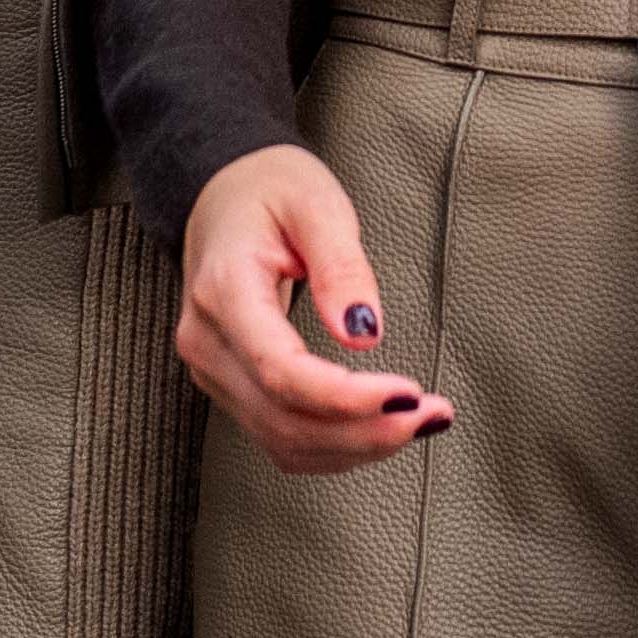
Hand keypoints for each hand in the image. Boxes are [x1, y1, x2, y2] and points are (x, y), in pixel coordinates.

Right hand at [175, 145, 449, 472]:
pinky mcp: (231, 384)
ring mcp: (213, 369)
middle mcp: (208, 342)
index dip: (345, 398)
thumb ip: (342, 267)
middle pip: (283, 419)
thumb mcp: (317, 205)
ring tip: (418, 421)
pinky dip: (334, 446)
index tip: (406, 393)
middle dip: (363, 431)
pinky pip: (279, 436)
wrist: (221, 193)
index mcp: (224, 292)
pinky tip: (379, 429)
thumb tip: (364, 335)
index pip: (280, 371)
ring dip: (355, 446)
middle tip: (429, 414)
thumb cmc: (270, 190)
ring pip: (282, 441)